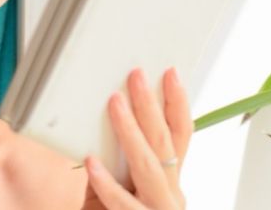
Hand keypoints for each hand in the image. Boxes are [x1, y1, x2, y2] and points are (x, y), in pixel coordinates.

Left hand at [82, 68, 192, 209]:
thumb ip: (118, 164)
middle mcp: (171, 195)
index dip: (177, 103)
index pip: (180, 135)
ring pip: (148, 166)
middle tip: (136, 77)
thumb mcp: (120, 190)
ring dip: (130, 131)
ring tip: (114, 104)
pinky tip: (91, 162)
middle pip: (165, 143)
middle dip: (150, 105)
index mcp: (170, 181)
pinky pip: (121, 203)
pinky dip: (106, 182)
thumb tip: (107, 125)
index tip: (171, 74)